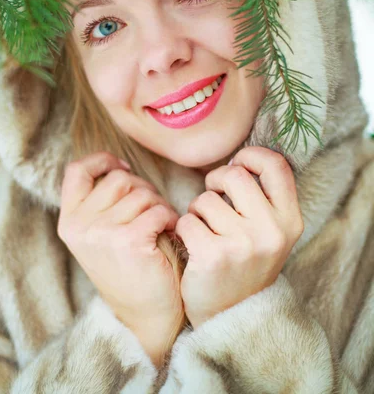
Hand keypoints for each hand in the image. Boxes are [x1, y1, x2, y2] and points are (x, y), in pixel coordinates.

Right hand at [57, 151, 182, 340]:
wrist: (146, 315)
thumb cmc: (131, 267)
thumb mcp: (101, 233)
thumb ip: (101, 202)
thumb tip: (119, 164)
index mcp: (69, 221)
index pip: (77, 170)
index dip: (102, 160)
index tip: (123, 167)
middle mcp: (79, 226)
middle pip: (118, 178)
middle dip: (143, 190)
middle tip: (151, 213)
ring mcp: (100, 233)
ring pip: (141, 192)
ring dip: (159, 205)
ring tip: (160, 227)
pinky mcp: (127, 241)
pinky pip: (158, 209)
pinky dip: (170, 218)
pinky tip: (169, 233)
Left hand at [174, 146, 303, 328]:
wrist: (231, 317)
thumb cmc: (246, 262)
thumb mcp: (269, 231)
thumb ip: (263, 197)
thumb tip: (239, 159)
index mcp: (290, 221)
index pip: (276, 165)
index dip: (251, 156)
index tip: (237, 165)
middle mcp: (272, 232)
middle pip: (235, 175)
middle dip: (216, 182)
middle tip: (213, 198)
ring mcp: (244, 245)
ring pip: (206, 199)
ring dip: (198, 210)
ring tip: (205, 229)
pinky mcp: (214, 258)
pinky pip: (187, 220)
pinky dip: (184, 229)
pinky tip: (194, 245)